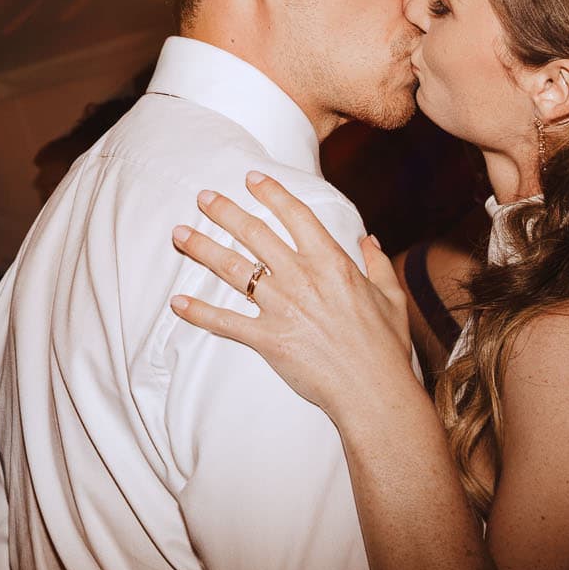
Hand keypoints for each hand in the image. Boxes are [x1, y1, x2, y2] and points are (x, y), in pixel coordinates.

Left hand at [167, 171, 416, 420]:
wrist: (373, 391)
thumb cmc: (385, 347)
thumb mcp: (391, 298)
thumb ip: (378, 264)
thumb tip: (369, 240)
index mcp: (331, 262)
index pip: (296, 216)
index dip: (272, 193)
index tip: (251, 178)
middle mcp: (301, 278)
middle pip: (254, 234)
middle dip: (224, 212)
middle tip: (202, 197)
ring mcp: (281, 307)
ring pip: (232, 269)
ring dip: (202, 248)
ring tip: (179, 234)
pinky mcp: (267, 339)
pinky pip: (225, 321)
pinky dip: (199, 312)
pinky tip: (176, 302)